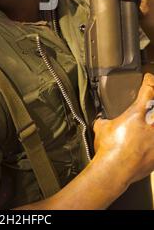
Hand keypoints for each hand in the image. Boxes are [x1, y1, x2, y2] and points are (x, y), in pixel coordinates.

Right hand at [93, 73, 153, 187]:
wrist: (115, 171)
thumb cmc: (109, 148)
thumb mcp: (101, 128)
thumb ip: (103, 121)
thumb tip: (100, 119)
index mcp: (138, 112)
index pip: (149, 89)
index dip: (149, 81)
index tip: (148, 78)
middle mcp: (152, 124)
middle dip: (153, 101)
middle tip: (147, 106)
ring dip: (152, 122)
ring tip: (146, 124)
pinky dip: (152, 141)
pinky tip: (146, 142)